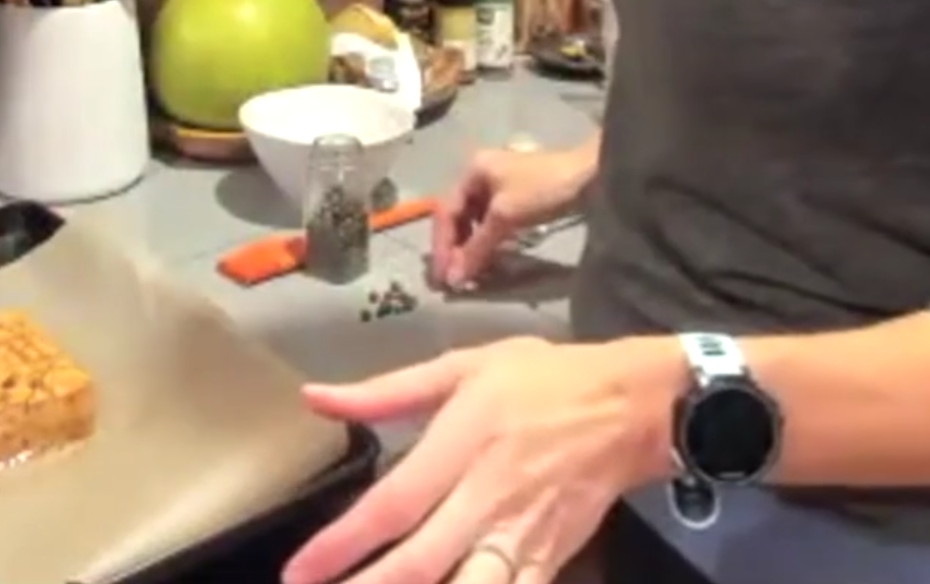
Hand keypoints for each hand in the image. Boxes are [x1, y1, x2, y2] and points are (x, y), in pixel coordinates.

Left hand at [280, 337, 688, 583]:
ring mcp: (522, 536)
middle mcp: (487, 497)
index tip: (297, 572)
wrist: (632, 406)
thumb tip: (314, 397)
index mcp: (461, 443)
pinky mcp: (550, 561)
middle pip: (420, 562)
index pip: (392, 505)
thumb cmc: (541, 380)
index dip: (341, 544)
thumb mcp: (463, 367)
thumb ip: (387, 392)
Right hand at [431, 146, 593, 289]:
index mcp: (472, 170)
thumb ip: (477, 248)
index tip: (443, 276)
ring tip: (471, 274)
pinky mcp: (518, 199)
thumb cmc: (543, 189)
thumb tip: (453, 280)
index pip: (445, 211)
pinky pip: (493, 224)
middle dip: (454, 249)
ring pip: (475, 222)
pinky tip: (490, 260)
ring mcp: (500, 186)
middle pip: (458, 216)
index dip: (442, 246)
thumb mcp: (505, 217)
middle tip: (454, 280)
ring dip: (471, 248)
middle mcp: (481, 174)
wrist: (591, 175)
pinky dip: (488, 243)